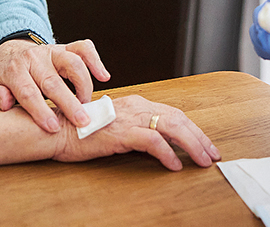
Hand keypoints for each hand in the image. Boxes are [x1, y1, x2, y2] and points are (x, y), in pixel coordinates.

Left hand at [0, 38, 110, 132]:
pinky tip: (104, 76)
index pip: (28, 92)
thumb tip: (5, 105)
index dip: (41, 111)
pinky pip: (84, 48)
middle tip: (82, 122)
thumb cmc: (5, 74)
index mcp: (15, 70)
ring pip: (73, 62)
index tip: (53, 128)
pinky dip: (96, 60)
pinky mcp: (66, 47)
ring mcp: (52, 51)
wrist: (10, 50)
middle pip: (54, 81)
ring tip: (87, 105)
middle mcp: (35, 58)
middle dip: (69, 103)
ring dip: (84, 84)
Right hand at [52, 95, 221, 170]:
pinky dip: (167, 153)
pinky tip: (174, 165)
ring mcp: (129, 118)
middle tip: (212, 155)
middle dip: (200, 138)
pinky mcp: (120, 132)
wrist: (57, 130)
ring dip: (192, 145)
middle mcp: (136, 107)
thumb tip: (158, 143)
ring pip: (171, 128)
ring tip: (202, 161)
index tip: (206, 145)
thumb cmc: (82, 132)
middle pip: (178, 119)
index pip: (174, 114)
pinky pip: (152, 141)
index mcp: (137, 104)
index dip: (193, 130)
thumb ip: (135, 129)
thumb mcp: (115, 127)